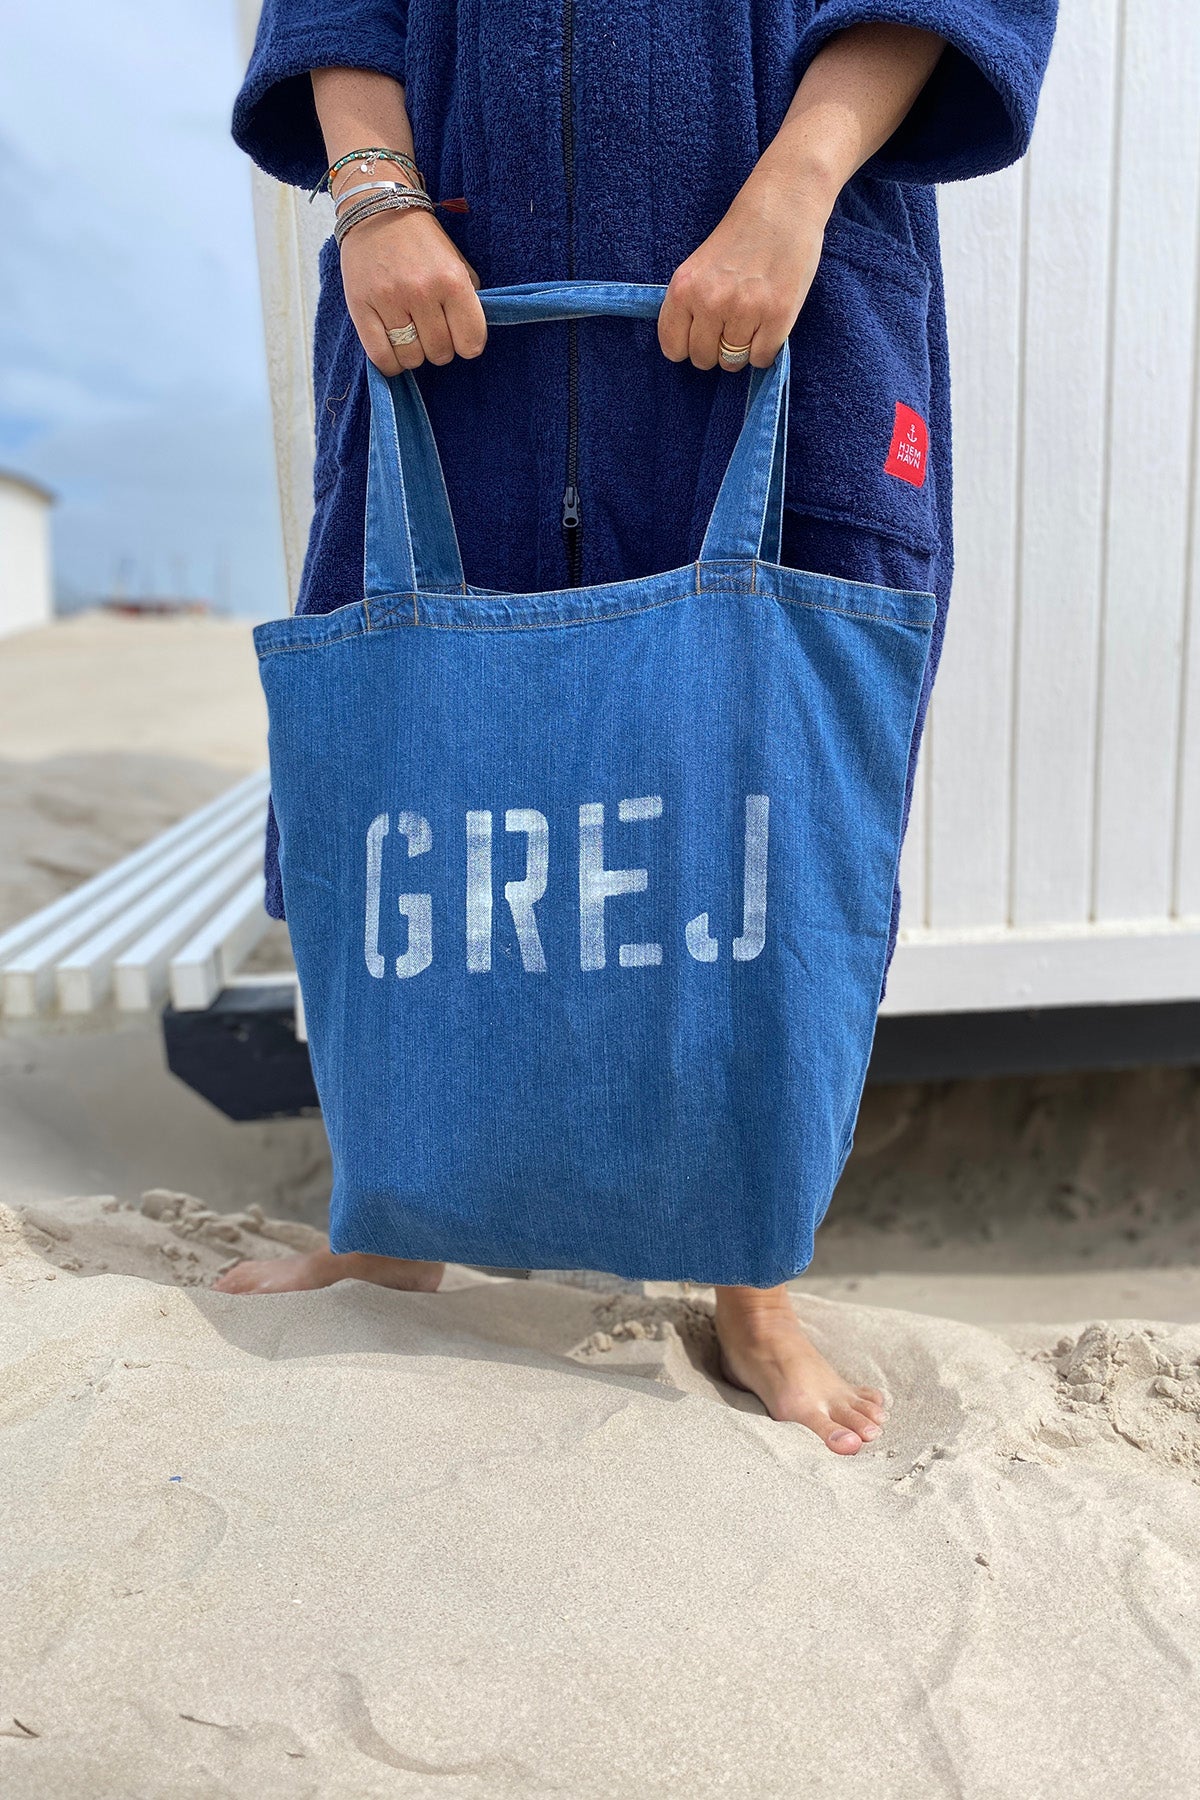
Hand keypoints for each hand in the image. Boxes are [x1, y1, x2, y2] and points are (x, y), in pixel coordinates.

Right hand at [339, 206, 487, 373]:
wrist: (377, 210)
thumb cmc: (421, 240)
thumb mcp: (456, 261)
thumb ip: (468, 298)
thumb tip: (470, 335)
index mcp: (452, 281)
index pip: (471, 343)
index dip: (467, 344)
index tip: (459, 336)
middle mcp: (422, 292)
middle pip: (440, 353)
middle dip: (439, 347)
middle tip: (431, 330)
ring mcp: (389, 301)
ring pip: (412, 358)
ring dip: (414, 354)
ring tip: (411, 334)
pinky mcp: (361, 307)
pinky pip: (381, 357)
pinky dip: (391, 363)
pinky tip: (394, 351)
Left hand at [658, 175, 828, 371]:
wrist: (782, 205)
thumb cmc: (740, 236)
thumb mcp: (699, 266)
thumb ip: (689, 304)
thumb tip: (687, 347)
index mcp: (684, 288)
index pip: (673, 348)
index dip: (688, 345)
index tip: (701, 333)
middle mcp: (710, 302)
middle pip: (703, 359)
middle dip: (715, 349)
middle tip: (730, 325)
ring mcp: (744, 310)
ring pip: (732, 362)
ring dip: (741, 348)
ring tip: (751, 319)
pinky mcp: (777, 316)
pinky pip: (761, 359)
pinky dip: (765, 349)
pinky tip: (768, 323)